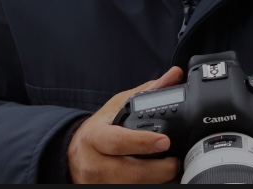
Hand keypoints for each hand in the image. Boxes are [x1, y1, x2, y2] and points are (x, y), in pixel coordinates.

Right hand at [68, 66, 184, 183]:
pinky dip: (151, 186)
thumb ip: (147, 92)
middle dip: (159, 170)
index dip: (142, 142)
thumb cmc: (100, 128)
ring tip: (175, 173)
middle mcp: (93, 162)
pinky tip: (161, 181)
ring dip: (158, 182)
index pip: (118, 141)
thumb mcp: (118, 106)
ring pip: (132, 186)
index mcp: (95, 136)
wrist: (75, 153)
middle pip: (129, 172)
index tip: (164, 141)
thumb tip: (174, 75)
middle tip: (177, 162)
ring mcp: (97, 182)